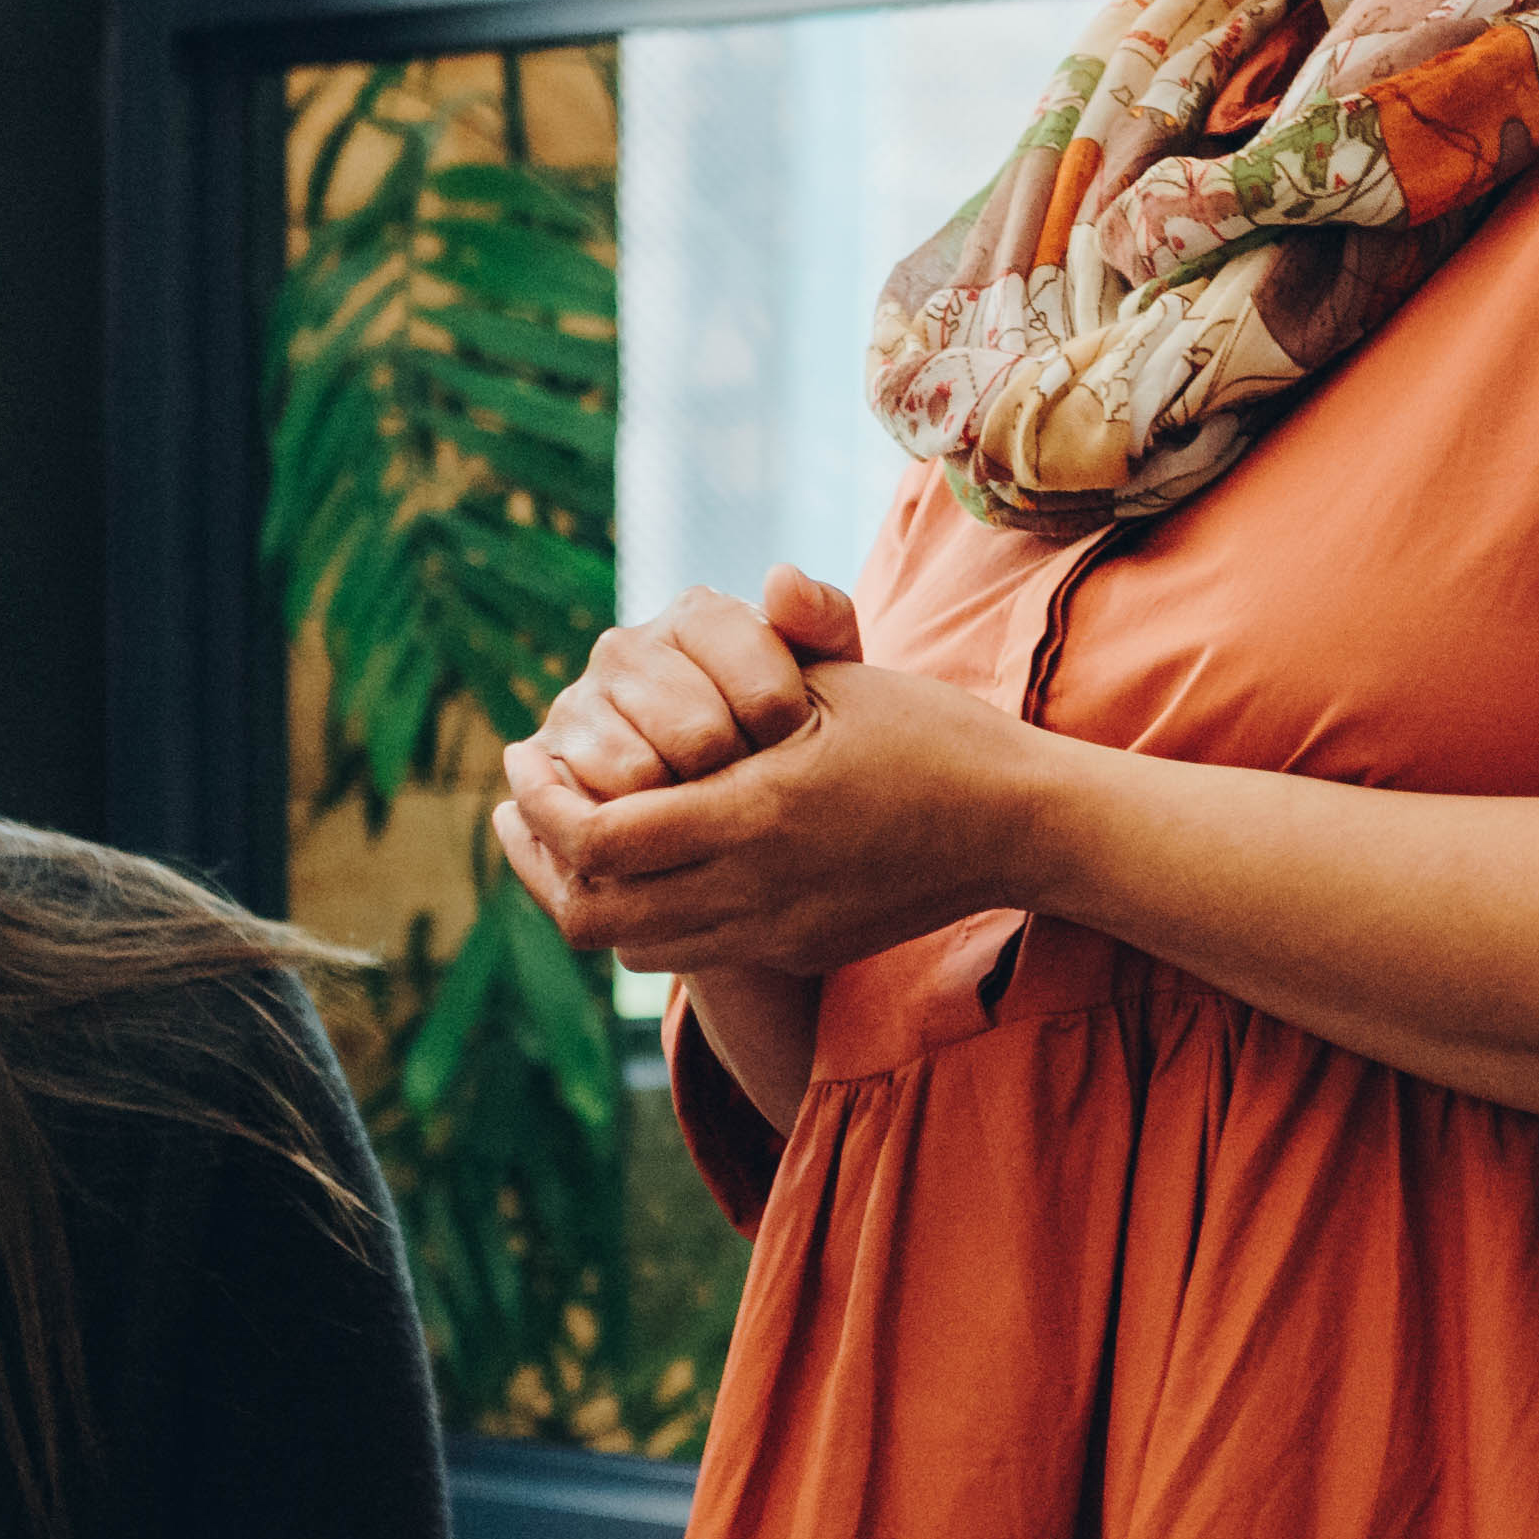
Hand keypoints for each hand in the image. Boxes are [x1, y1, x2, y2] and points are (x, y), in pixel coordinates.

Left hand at [492, 642, 1051, 984]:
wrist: (1020, 828)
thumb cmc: (934, 735)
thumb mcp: (845, 680)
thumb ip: (771, 647)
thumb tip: (736, 586)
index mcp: (757, 815)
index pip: (600, 837)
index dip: (542, 803)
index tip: (521, 756)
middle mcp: (756, 891)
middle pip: (594, 915)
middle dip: (538, 861)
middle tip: (518, 806)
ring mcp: (775, 933)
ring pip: (633, 948)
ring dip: (588, 895)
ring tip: (567, 835)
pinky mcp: (794, 950)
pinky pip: (691, 952)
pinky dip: (645, 916)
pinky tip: (644, 861)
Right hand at [514, 566, 860, 814]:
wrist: (707, 796)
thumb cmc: (779, 732)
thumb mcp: (824, 681)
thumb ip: (823, 622)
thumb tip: (779, 578)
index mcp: (698, 614)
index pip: (762, 690)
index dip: (789, 743)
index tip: (796, 756)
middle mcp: (628, 645)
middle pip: (702, 738)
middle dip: (738, 781)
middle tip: (753, 793)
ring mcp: (580, 698)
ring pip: (646, 774)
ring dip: (686, 810)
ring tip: (709, 810)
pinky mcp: (543, 755)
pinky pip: (598, 809)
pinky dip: (636, 833)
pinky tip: (665, 830)